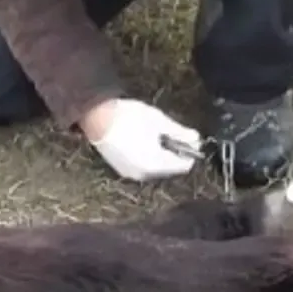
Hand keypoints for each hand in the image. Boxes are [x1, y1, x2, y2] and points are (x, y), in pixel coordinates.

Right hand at [80, 98, 201, 180]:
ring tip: (158, 136)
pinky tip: (145, 141)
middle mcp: (143, 174)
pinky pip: (143, 167)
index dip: (189, 151)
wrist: (97, 117)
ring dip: (161, 155)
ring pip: (156, 168)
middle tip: (174, 134)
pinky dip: (148, 157)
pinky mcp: (122, 169)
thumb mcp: (159, 121)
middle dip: (174, 153)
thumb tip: (195, 139)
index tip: (190, 139)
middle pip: (169, 168)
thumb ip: (179, 132)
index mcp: (155, 164)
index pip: (183, 165)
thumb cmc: (129, 117)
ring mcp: (131, 173)